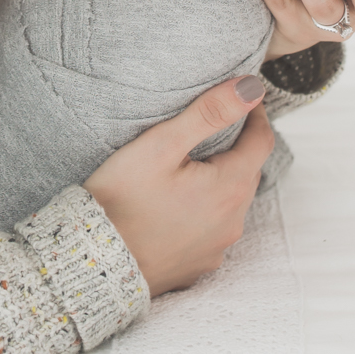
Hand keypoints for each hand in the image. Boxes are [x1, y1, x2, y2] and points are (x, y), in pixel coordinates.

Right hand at [84, 76, 274, 295]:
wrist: (92, 263)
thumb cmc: (122, 200)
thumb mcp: (162, 145)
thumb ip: (209, 113)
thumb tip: (251, 88)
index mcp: (230, 188)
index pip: (262, 141)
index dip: (254, 115)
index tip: (241, 98)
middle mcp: (232, 222)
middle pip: (248, 171)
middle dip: (236, 147)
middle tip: (210, 127)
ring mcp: (217, 247)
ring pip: (232, 202)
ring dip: (221, 181)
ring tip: (190, 165)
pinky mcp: (199, 265)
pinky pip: (213, 229)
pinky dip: (205, 211)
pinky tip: (178, 204)